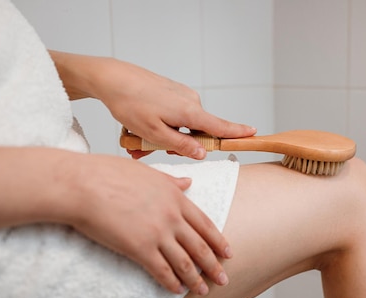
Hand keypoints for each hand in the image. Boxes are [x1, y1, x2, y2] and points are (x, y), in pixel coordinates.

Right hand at [68, 153, 231, 294]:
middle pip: (200, 247)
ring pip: (185, 262)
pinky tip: (176, 291)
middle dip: (214, 266)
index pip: (205, 224)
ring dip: (196, 280)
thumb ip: (171, 181)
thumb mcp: (147, 172)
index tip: (228, 253)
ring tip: (203, 291)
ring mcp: (157, 233)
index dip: (219, 241)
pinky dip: (171, 283)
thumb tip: (189, 182)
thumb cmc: (107, 174)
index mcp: (175, 196)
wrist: (82, 185)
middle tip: (224, 279)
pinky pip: (161, 271)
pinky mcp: (140, 248)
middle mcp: (172, 216)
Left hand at [92, 59, 255, 158]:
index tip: (253, 134)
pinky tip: (136, 126)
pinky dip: (156, 124)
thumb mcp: (154, 132)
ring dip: (160, 136)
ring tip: (134, 140)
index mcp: (190, 112)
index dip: (236, 133)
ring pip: (178, 126)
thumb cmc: (130, 103)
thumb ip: (181, 145)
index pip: (220, 127)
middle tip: (144, 150)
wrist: (111, 77)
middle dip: (173, 146)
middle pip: (194, 133)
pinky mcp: (171, 91)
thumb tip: (203, 152)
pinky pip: (170, 115)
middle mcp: (190, 101)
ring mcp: (180, 95)